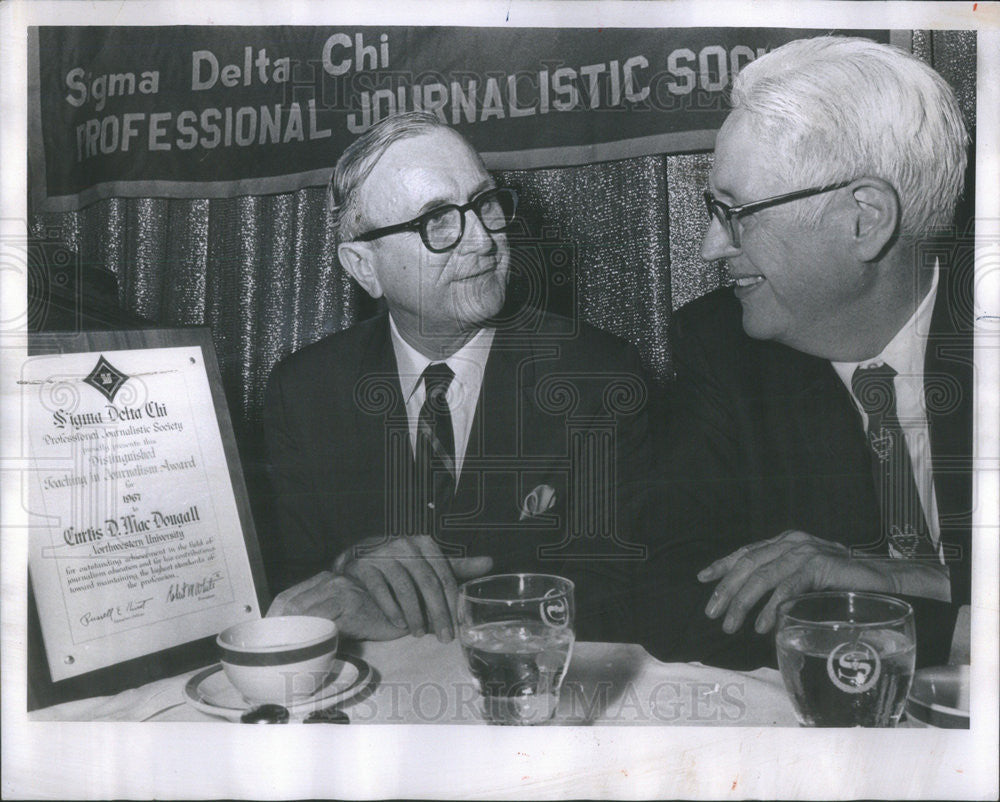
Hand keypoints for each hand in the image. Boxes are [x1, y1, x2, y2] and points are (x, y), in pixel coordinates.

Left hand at [266, 571, 407, 640]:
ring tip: (291, 653)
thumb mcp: (341, 610)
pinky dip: (315, 639)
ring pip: (304, 613)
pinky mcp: (353, 606)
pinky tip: (314, 650)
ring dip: (294, 635)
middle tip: (275, 651)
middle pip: (291, 604)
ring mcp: (342, 591)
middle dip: (279, 629)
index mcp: (324, 578)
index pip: (285, 596)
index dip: (272, 617)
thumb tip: (291, 637)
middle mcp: (331, 580)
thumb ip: (320, 613)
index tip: (267, 637)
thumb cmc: (373, 614)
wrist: (405, 614)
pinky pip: (325, 625)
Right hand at [336, 535, 493, 641]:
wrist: (360, 562)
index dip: (453, 602)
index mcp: (424, 543)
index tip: (459, 625)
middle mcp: (404, 544)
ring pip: (405, 588)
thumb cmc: (400, 566)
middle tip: (445, 638)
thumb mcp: (429, 564)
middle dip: (438, 613)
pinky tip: (398, 624)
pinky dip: (391, 609)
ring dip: (414, 615)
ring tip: (420, 635)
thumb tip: (489, 563)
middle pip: (427, 583)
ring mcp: (382, 553)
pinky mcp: (364, 564)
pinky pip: (381, 590)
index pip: (444, 575)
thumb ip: (457, 566)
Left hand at [697, 530, 950, 634]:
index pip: (746, 551)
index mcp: (785, 541)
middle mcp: (791, 542)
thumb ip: (782, 579)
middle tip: (712, 613)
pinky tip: (762, 625)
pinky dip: (772, 608)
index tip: (702, 578)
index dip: (722, 564)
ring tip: (730, 625)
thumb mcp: (806, 576)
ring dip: (742, 603)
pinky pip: (788, 588)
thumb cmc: (843, 581)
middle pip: (748, 564)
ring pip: (763, 576)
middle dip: (726, 590)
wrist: (883, 578)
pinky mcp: (820, 565)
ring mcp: (805, 551)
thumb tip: (753, 604)